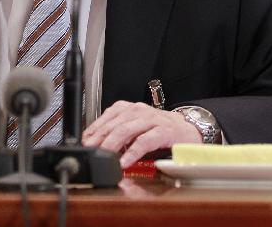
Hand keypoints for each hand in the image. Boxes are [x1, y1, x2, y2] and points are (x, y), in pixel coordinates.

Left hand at [82, 100, 201, 167]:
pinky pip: (144, 141)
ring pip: (126, 130)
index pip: (105, 118)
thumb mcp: (134, 129)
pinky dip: (132, 152)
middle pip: (113, 125)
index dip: (93, 131)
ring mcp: (151, 120)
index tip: (84, 143)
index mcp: (128, 109)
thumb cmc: (158, 130)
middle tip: (90, 152)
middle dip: (99, 140)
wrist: (187, 130)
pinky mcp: (163, 131)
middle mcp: (138, 111)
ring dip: (112, 145)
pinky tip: (125, 162)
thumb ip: (117, 135)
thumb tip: (95, 146)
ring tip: (104, 157)